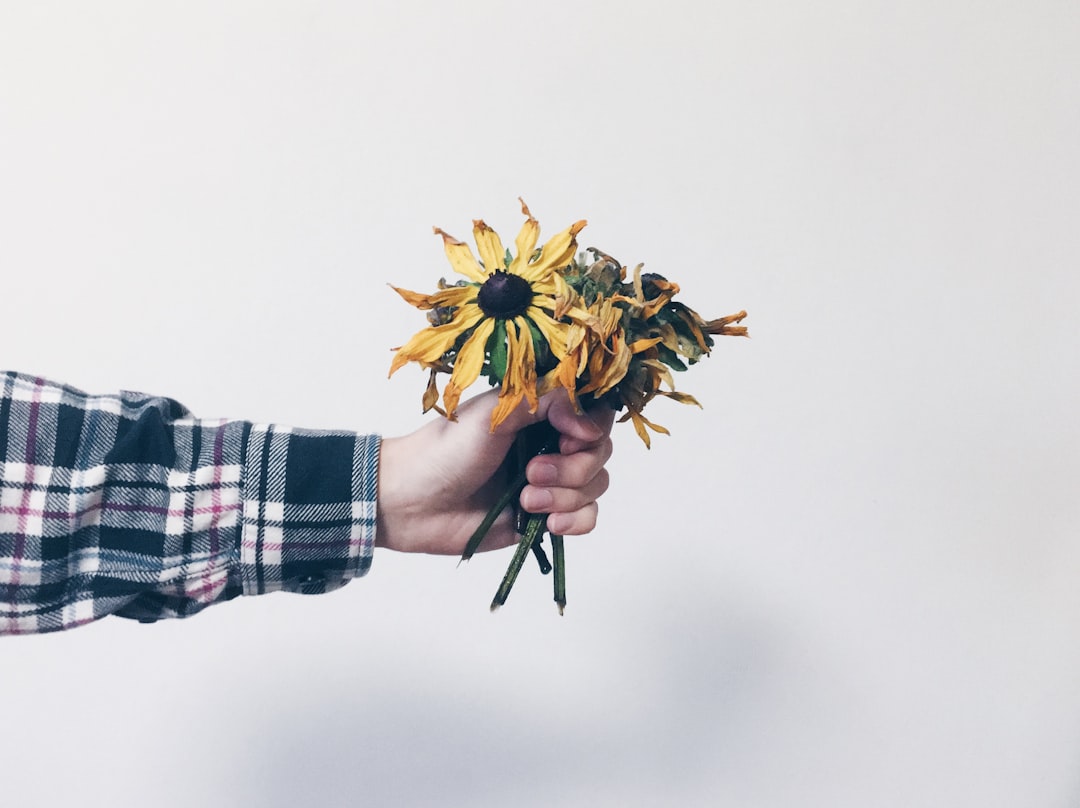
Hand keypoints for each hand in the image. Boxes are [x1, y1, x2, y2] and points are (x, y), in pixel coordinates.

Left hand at [376, 388, 613, 554]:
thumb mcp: (495, 413)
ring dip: (565, 496)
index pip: (593, 413)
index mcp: (540, 411)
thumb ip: (546, 402)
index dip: (590, 429)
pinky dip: (574, 521)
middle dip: (572, 469)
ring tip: (525, 499)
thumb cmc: (445, 451)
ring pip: (594, 487)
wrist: (413, 503)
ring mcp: (550, 481)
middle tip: (530, 473)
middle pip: (600, 453)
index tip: (567, 439)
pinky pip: (586, 517)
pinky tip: (547, 522)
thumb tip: (588, 423)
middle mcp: (550, 443)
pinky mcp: (545, 515)